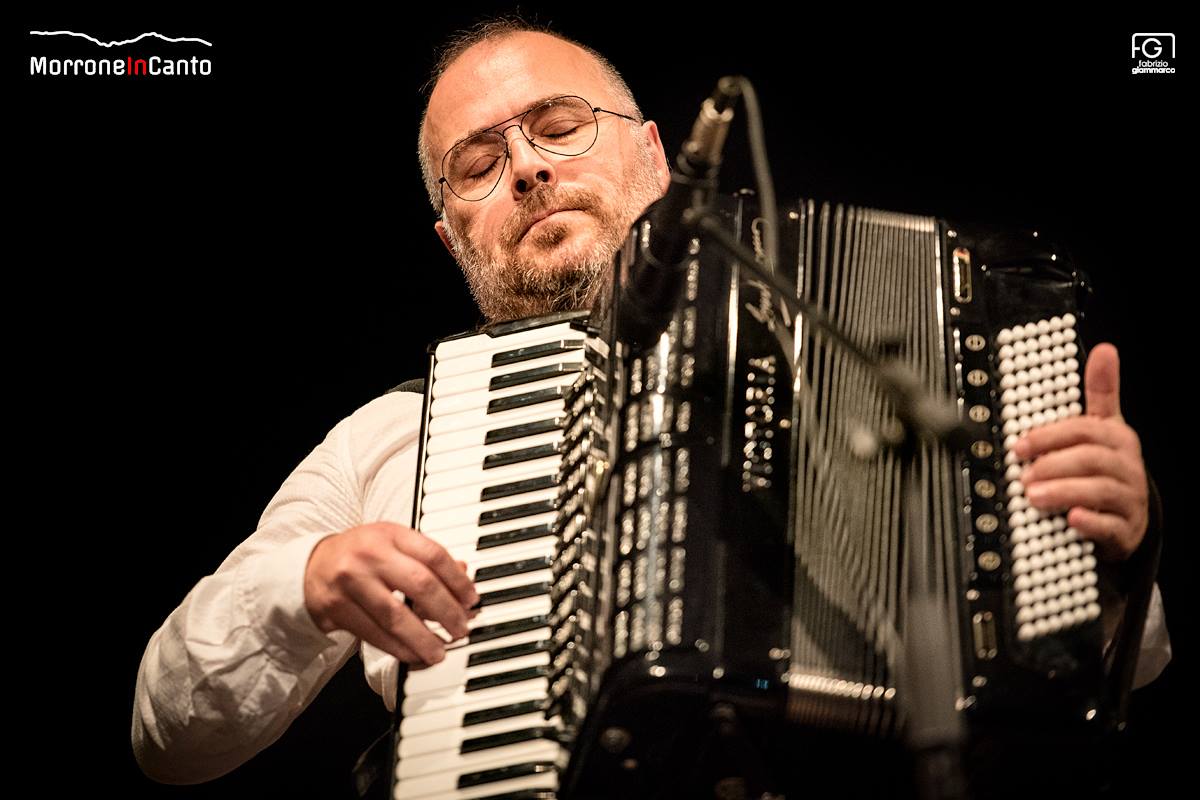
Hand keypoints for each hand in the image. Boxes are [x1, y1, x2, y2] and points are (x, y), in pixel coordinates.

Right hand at [303, 522, 479, 665]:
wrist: (310, 566)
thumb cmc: (360, 555)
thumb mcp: (393, 545)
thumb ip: (427, 558)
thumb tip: (464, 575)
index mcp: (390, 534)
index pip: (434, 555)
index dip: (458, 581)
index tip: (472, 600)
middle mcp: (371, 554)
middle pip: (420, 585)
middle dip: (447, 612)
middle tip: (461, 628)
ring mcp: (351, 581)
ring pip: (396, 616)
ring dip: (423, 638)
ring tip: (440, 651)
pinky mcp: (337, 608)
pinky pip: (374, 634)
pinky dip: (398, 648)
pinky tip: (413, 654)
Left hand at [1013, 343, 1148, 560]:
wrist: (1129, 515)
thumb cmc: (1106, 467)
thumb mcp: (1105, 427)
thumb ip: (1102, 392)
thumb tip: (1105, 350)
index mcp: (1117, 439)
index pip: (1085, 431)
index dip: (1050, 436)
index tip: (1021, 445)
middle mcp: (1126, 467)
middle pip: (1091, 460)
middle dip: (1054, 465)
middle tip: (1024, 475)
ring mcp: (1128, 499)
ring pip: (1099, 492)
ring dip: (1063, 492)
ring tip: (1033, 496)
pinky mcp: (1126, 529)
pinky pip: (1110, 526)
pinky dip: (1090, 523)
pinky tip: (1071, 519)